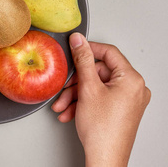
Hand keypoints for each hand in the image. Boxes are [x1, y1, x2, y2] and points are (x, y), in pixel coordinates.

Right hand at [52, 33, 150, 166]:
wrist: (105, 158)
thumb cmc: (102, 130)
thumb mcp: (88, 88)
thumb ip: (82, 61)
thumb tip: (79, 41)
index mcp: (131, 80)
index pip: (109, 53)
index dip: (88, 49)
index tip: (73, 49)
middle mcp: (134, 89)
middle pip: (99, 73)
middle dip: (76, 82)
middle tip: (64, 88)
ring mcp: (128, 100)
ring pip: (96, 87)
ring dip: (75, 95)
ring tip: (63, 106)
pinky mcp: (121, 110)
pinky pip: (99, 98)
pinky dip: (83, 103)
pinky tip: (70, 112)